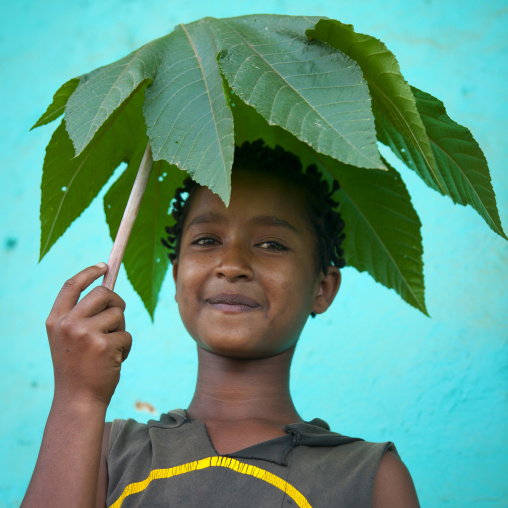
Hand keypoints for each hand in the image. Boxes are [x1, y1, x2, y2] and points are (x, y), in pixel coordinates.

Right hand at [45, 263, 131, 407]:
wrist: (78, 400)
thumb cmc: (78, 368)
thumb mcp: (69, 339)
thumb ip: (81, 316)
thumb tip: (109, 290)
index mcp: (56, 320)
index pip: (71, 285)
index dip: (88, 272)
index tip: (104, 265)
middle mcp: (68, 323)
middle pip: (103, 293)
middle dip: (117, 303)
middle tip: (117, 318)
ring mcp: (86, 333)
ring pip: (119, 314)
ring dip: (121, 330)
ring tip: (110, 349)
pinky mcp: (104, 345)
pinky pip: (127, 335)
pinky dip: (126, 347)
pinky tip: (114, 361)